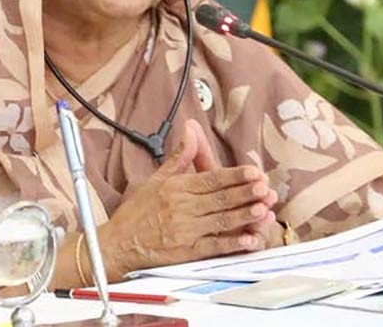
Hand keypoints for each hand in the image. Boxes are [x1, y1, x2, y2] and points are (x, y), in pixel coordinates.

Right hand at [98, 120, 277, 279]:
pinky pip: (214, 246)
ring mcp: (185, 231)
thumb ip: (178, 157)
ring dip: (244, 215)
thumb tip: (190, 131)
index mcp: (176, 188)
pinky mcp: (186, 252)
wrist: (117, 245)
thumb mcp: (155, 179)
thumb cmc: (135, 213)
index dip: (234, 175)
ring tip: (264, 209)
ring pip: (220, 220)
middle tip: (265, 187)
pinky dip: (232, 243)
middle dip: (245, 192)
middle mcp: (181, 207)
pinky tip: (249, 239)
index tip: (253, 171)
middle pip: (219, 198)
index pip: (211, 179)